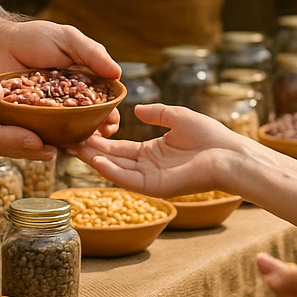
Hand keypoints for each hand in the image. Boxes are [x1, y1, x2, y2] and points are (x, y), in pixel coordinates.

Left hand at [0, 8, 121, 148]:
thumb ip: (92, 53)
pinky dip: (47, 142)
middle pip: (86, 122)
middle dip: (95, 131)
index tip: (112, 123)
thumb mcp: (67, 39)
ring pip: (65, 132)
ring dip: (75, 140)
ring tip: (80, 144)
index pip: (100, 103)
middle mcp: (65, 102)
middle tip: (99, 136)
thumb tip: (117, 73)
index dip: (109, 114)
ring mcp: (45, 114)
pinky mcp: (24, 123)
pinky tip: (54, 146)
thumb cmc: (33, 39)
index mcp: (79, 83)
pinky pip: (37, 136)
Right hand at [69, 104, 250, 197]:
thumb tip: (136, 109)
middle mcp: (148, 167)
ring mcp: (151, 179)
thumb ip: (157, 113)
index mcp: (153, 152)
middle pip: (114, 159)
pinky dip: (111, 171)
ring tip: (75, 148)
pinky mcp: (156, 188)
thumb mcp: (177, 117)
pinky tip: (96, 160)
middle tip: (68, 140)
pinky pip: (129, 180)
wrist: (228, 154)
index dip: (102, 139)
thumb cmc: (209, 136)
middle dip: (92, 150)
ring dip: (95, 160)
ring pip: (117, 170)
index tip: (82, 130)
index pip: (121, 147)